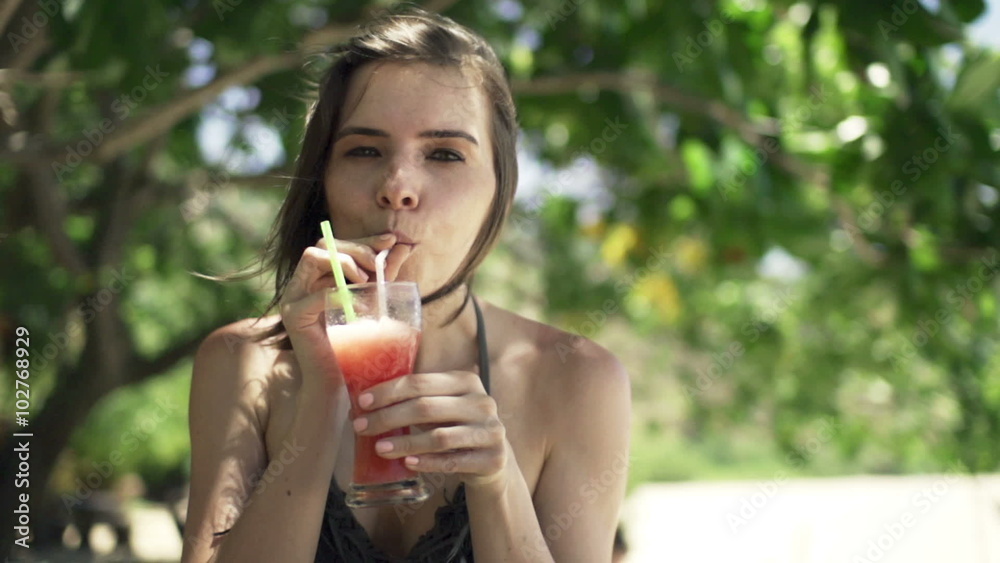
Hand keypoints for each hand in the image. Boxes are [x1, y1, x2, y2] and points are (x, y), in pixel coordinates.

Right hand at [278, 233, 412, 388]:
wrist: (342, 380)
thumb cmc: (358, 342)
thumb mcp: (375, 298)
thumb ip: (384, 272)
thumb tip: (404, 245)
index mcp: (319, 276)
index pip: (337, 244)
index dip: (364, 239)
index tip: (391, 240)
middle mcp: (302, 282)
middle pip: (324, 245)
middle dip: (357, 250)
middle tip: (378, 267)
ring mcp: (294, 297)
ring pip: (314, 257)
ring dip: (345, 264)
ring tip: (366, 284)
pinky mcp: (293, 316)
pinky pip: (316, 292)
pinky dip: (341, 294)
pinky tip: (359, 306)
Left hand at [351, 371, 508, 487]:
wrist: (493, 458)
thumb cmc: (456, 427)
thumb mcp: (444, 406)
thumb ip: (415, 400)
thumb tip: (363, 404)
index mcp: (466, 381)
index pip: (420, 382)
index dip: (389, 392)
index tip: (362, 402)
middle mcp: (482, 402)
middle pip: (426, 407)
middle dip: (389, 417)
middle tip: (361, 427)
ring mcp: (490, 430)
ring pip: (439, 436)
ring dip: (405, 443)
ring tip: (380, 448)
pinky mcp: (493, 458)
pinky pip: (453, 462)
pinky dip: (428, 463)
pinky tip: (408, 464)